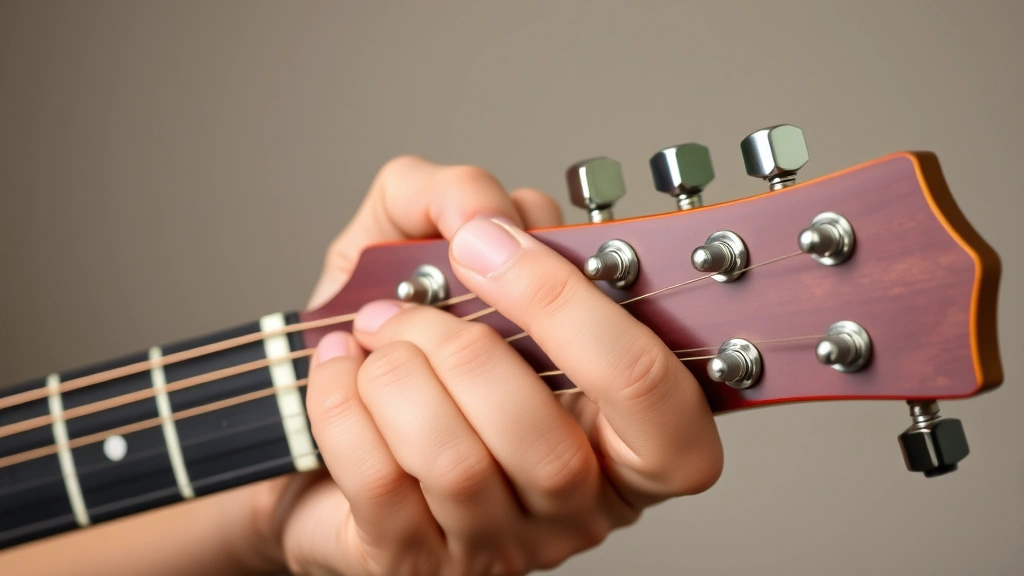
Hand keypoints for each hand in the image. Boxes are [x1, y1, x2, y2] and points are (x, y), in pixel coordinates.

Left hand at [260, 156, 723, 574]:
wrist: (314, 424)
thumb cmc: (400, 342)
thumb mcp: (424, 246)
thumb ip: (457, 198)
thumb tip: (477, 208)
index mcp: (619, 419)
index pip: (652, 391)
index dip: (572, 309)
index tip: (492, 246)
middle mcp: (575, 497)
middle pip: (550, 443)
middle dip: (461, 349)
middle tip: (408, 307)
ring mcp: (497, 542)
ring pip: (461, 466)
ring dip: (397, 375)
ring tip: (373, 338)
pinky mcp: (414, 561)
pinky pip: (383, 486)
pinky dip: (343, 407)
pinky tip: (340, 374)